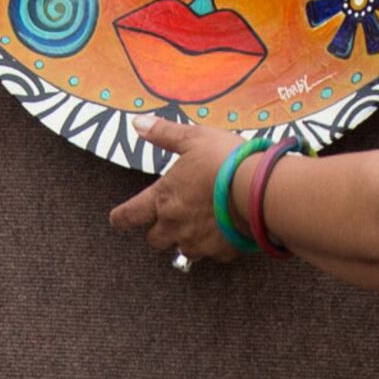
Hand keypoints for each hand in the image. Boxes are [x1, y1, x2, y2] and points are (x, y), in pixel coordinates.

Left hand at [107, 115, 242, 261]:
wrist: (260, 190)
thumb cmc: (225, 161)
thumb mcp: (194, 138)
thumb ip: (164, 133)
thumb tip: (138, 123)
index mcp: (163, 199)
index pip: (128, 215)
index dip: (121, 217)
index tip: (118, 218)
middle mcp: (175, 225)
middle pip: (154, 240)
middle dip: (158, 231)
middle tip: (171, 218)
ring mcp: (198, 242)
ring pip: (183, 250)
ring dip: (187, 240)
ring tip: (202, 224)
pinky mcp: (222, 253)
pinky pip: (213, 254)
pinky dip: (216, 245)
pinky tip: (227, 230)